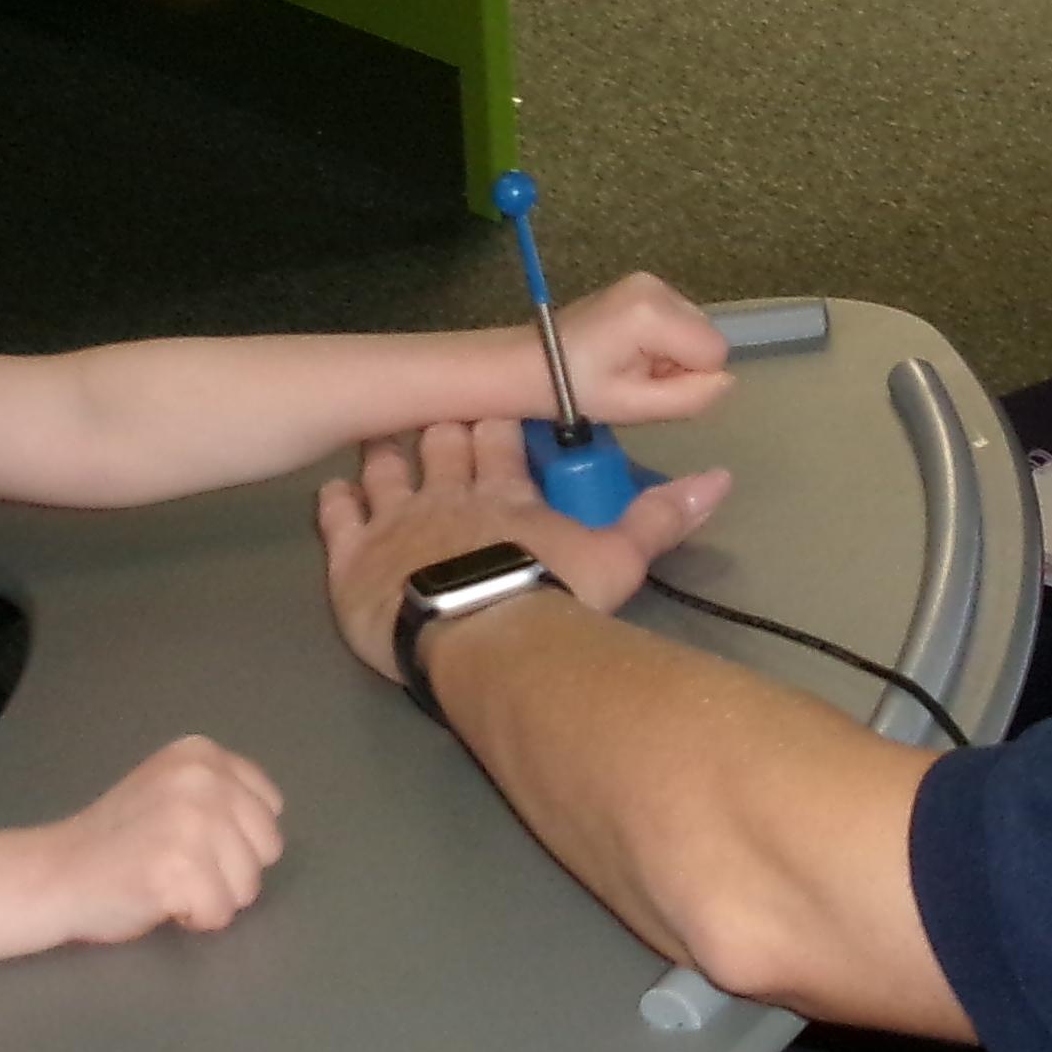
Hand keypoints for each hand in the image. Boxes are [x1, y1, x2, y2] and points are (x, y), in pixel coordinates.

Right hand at [42, 735, 284, 941]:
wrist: (57, 873)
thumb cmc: (116, 841)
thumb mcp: (171, 789)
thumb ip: (220, 794)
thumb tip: (269, 821)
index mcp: (201, 754)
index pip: (269, 807)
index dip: (238, 838)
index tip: (193, 840)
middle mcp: (202, 780)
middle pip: (267, 848)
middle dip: (232, 870)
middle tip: (180, 866)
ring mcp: (192, 823)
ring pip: (248, 886)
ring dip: (213, 898)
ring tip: (168, 881)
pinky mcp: (181, 869)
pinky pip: (220, 914)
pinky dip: (195, 919)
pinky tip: (159, 899)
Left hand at [318, 416, 728, 682]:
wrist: (484, 638)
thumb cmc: (551, 600)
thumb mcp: (618, 561)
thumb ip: (661, 518)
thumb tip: (718, 480)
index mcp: (506, 492)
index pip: (500, 440)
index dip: (497, 422)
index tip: (496, 412)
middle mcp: (447, 494)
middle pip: (439, 443)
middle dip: (439, 429)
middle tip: (438, 424)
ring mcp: (395, 521)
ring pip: (383, 468)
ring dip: (383, 453)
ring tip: (380, 444)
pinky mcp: (352, 557)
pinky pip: (336, 516)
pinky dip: (334, 500)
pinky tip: (333, 493)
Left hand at [548, 272, 733, 424]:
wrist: (531, 362)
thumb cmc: (576, 390)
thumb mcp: (634, 406)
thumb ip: (689, 397)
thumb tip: (728, 381)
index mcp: (652, 313)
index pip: (714, 352)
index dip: (690, 378)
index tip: (649, 384)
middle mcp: (656, 286)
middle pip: (707, 337)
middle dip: (682, 364)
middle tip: (636, 377)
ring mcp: (649, 281)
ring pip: (695, 329)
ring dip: (672, 354)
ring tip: (628, 365)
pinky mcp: (643, 284)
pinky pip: (678, 320)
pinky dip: (663, 340)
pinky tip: (628, 350)